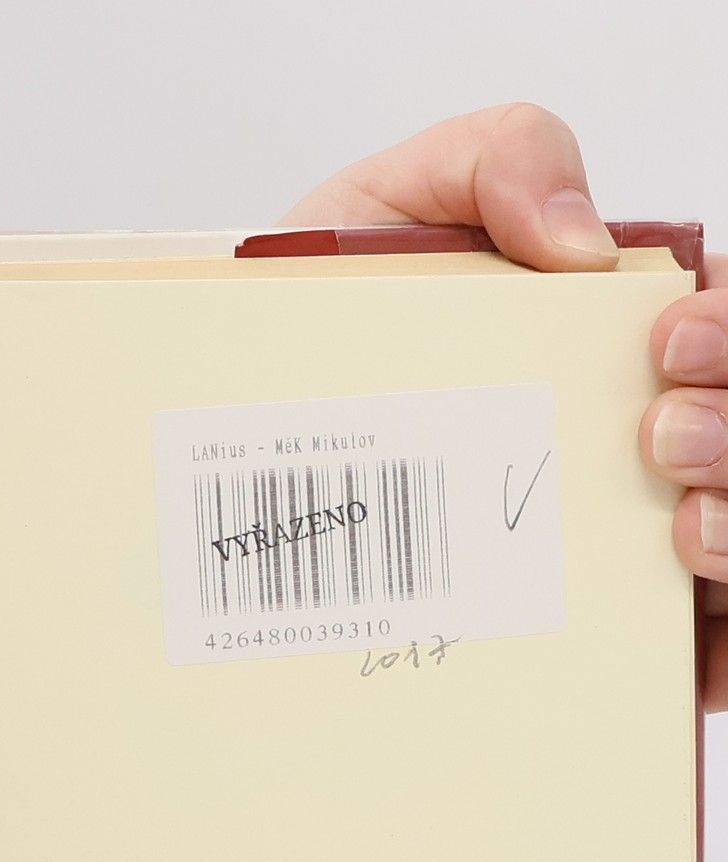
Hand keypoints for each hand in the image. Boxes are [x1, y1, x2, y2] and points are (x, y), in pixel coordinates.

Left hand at [292, 103, 726, 706]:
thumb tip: (581, 242)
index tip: (664, 339)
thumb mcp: (386, 207)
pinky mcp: (573, 638)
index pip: (722, 336)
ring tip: (676, 525)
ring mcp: (610, 545)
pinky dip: (712, 660)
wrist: (218, 433)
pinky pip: (692, 664)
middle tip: (660, 433)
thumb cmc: (321, 327)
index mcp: (614, 340)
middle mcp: (632, 441)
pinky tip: (689, 656)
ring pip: (727, 558)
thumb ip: (494, 163)